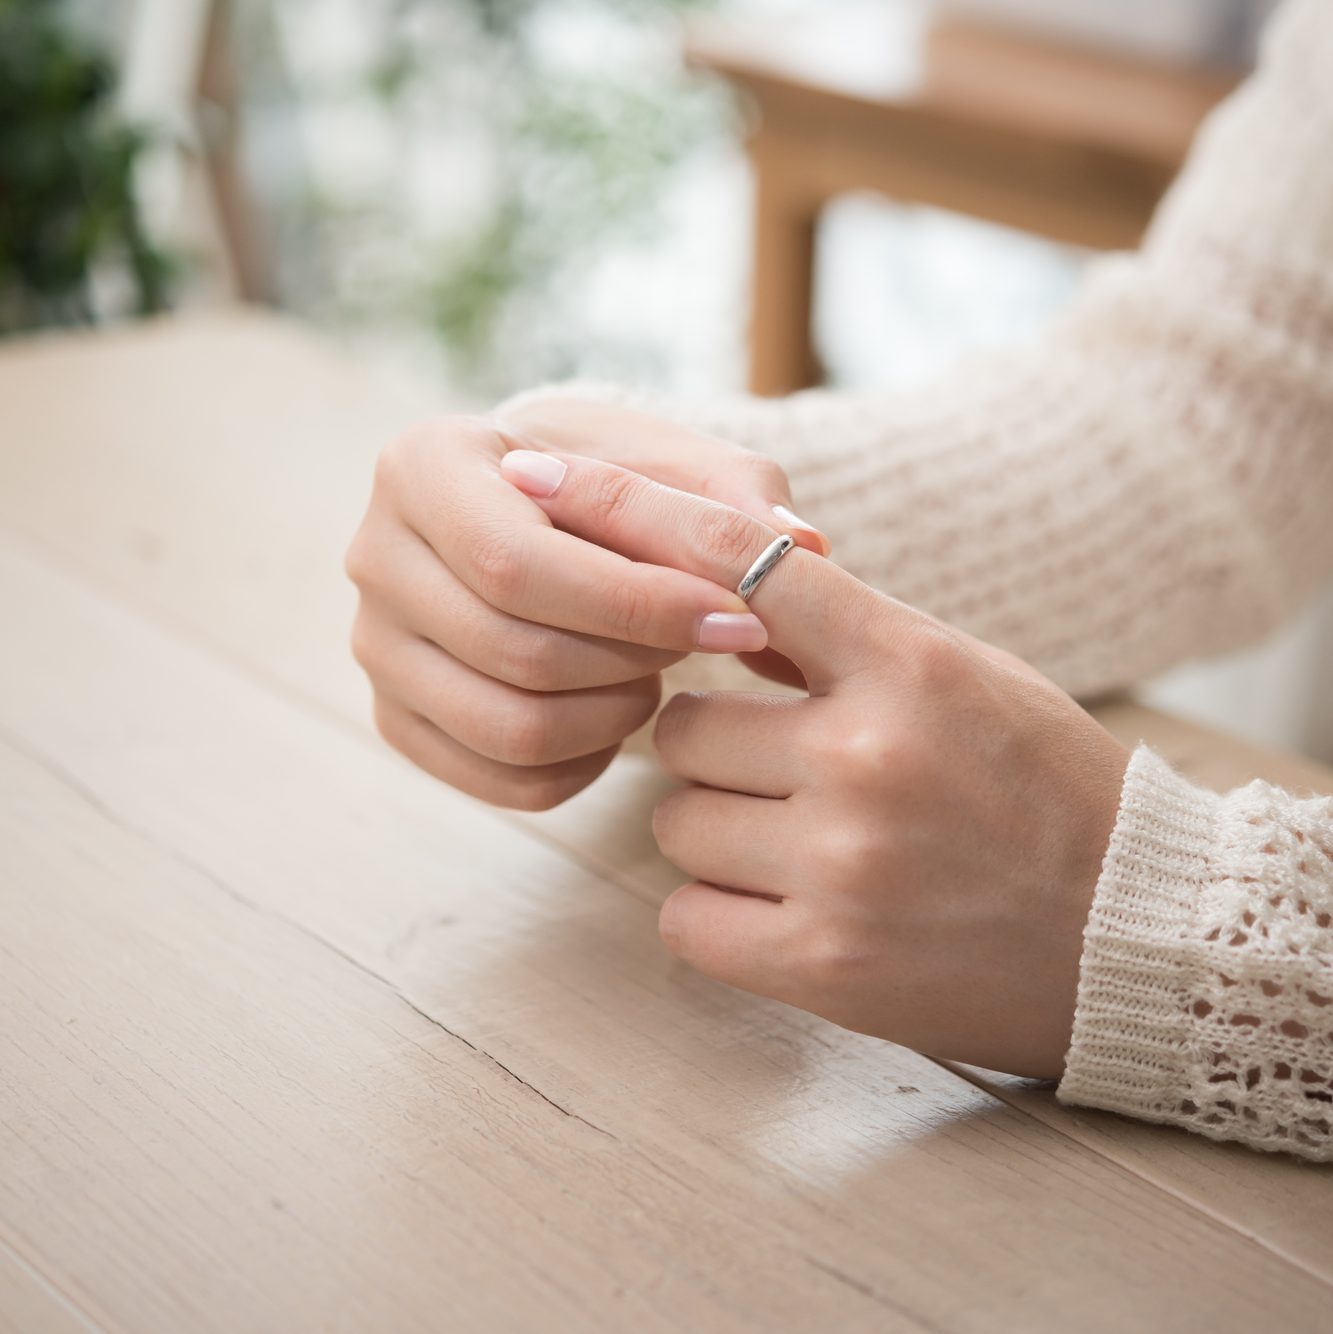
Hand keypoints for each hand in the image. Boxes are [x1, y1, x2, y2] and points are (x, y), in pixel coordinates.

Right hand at [345, 400, 828, 809]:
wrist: (541, 514)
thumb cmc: (614, 481)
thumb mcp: (677, 463)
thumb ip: (737, 500)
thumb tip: (802, 548)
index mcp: (422, 464)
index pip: (518, 564)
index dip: (640, 605)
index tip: (741, 620)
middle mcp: (374, 554)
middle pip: (515, 652)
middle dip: (636, 660)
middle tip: (703, 645)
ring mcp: (375, 646)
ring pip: (509, 728)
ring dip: (614, 715)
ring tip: (657, 672)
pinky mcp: (398, 719)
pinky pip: (505, 780)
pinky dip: (585, 764)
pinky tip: (619, 714)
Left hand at [501, 447, 1129, 1077]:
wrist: (1134, 934)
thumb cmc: (1044, 786)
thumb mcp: (962, 675)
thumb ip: (844, 637)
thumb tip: (721, 592)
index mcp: (907, 663)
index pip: (735, 560)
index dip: (626, 510)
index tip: (539, 474)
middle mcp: (867, 755)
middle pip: (680, 727)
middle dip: (713, 751)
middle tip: (779, 773)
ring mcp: (843, 865)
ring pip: (675, 822)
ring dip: (717, 831)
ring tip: (804, 848)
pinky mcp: (824, 965)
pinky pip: (684, 919)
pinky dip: (716, 913)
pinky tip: (786, 909)